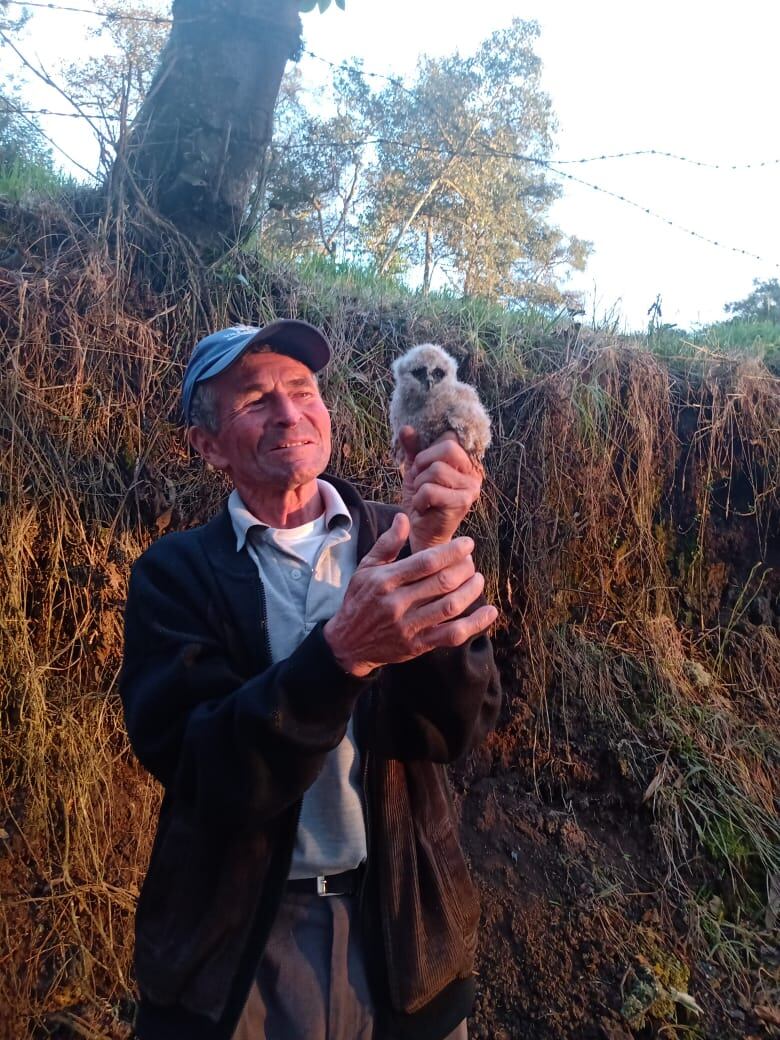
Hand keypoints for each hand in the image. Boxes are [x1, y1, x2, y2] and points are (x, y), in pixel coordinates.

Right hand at [323, 513, 497, 677]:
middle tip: (471, 562)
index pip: (425, 562)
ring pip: (449, 607)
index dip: (451, 551)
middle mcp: (397, 603)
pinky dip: (474, 624)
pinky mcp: (417, 646)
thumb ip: (387, 544)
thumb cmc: (359, 600)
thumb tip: (403, 517)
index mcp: (385, 581)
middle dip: (464, 569)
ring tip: (478, 579)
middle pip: (441, 583)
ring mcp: (408, 626)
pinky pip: (451, 635)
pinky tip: (490, 612)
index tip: (468, 544)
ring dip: (471, 591)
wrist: (347, 644)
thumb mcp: (366, 568)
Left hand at [398, 427, 482, 552]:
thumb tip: (406, 428)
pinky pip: (431, 490)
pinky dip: (419, 499)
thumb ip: (413, 449)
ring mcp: (471, 488)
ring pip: (436, 470)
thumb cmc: (422, 501)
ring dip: (419, 484)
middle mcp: (474, 473)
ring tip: (421, 497)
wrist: (422, 533)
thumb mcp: (416, 471)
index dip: (428, 451)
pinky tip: (423, 508)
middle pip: (448, 448)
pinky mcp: (462, 503)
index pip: (449, 438)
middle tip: (420, 480)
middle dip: (424, 463)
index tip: (422, 468)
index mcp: (466, 462)